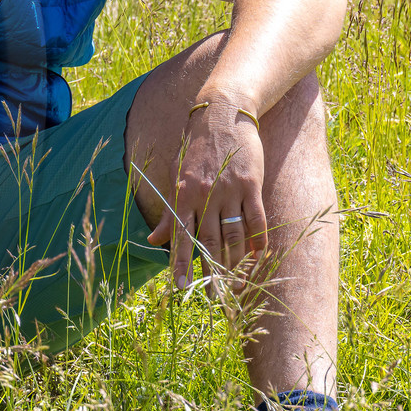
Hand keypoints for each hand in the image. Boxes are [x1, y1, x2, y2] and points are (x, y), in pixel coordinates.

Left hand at [145, 98, 268, 296]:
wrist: (221, 114)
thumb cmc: (195, 149)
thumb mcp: (177, 177)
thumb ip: (169, 212)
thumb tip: (152, 238)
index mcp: (182, 194)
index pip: (179, 235)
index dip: (179, 262)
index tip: (180, 287)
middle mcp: (204, 195)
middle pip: (208, 241)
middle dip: (210, 271)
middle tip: (214, 295)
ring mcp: (229, 190)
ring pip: (233, 234)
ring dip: (235, 261)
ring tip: (236, 283)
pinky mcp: (251, 184)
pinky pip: (256, 219)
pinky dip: (257, 240)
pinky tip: (258, 256)